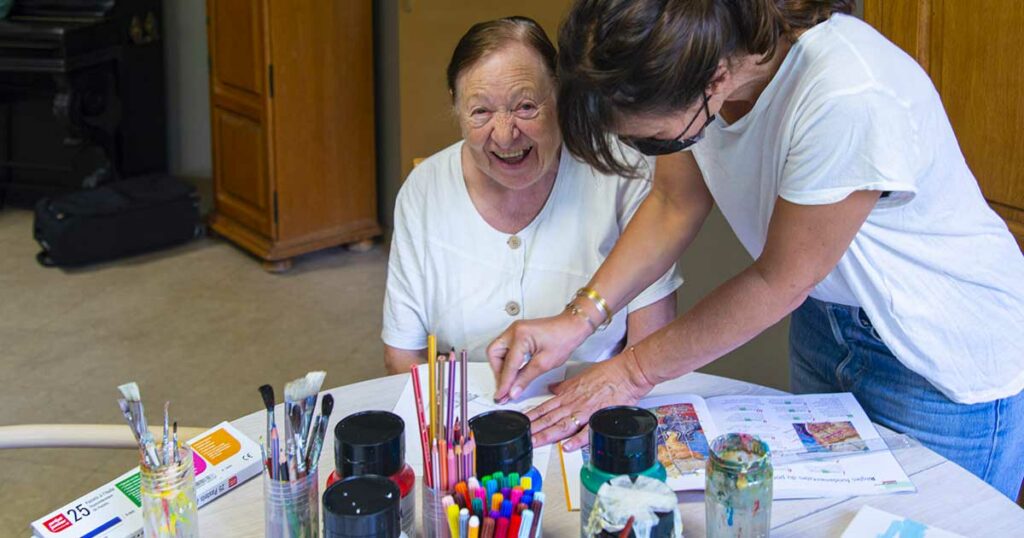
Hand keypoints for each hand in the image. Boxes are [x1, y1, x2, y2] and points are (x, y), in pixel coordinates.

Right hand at [487, 309, 592, 401]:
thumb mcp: (545, 363)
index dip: (504, 383)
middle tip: (504, 387)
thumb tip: (514, 390)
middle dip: (497, 372)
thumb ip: (526, 378)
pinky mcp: (518, 333)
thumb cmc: (564, 338)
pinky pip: (505, 347)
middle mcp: (514, 330)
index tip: (501, 395)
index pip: (508, 365)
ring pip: (497, 350)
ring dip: (501, 366)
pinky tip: (513, 370)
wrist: (572, 326)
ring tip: (508, 380)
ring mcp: (515, 330)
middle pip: (494, 354)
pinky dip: (506, 360)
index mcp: (520, 336)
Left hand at [526, 351, 654, 449]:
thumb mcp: (580, 376)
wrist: (628, 371)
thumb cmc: (608, 373)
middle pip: (549, 419)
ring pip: (562, 425)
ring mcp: (586, 411)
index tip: (520, 424)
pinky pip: (586, 430)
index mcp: (568, 395)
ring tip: (535, 443)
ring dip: (547, 435)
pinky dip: (576, 439)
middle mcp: (574, 403)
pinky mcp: (600, 416)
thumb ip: (565, 386)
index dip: (531, 417)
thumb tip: (552, 389)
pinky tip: (566, 446)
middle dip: (534, 430)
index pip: (544, 408)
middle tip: (521, 438)